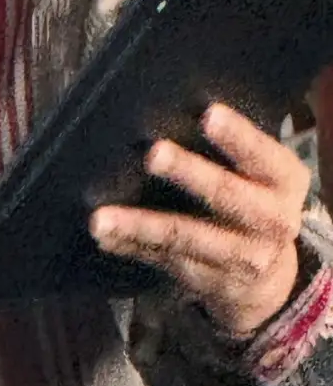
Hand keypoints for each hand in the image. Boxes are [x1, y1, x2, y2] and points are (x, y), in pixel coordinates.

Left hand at [90, 103, 311, 337]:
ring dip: (140, 225)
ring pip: (184, 237)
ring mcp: (239, 257)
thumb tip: (173, 108)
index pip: (263, 156)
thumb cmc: (253, 194)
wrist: (270, 273)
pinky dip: (129, 245)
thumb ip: (234, 148)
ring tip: (102, 217)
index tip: (209, 114)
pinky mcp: (205, 277)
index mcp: (283, 182)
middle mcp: (270, 222)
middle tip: (154, 154)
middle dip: (189, 173)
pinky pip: (160, 259)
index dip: (238, 137)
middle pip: (226, 196)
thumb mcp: (262, 172)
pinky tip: (104, 236)